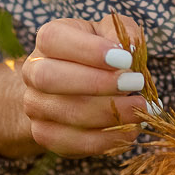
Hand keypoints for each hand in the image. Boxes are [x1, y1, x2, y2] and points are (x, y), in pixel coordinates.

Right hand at [0, 15, 148, 159]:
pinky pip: (73, 142)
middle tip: (135, 84)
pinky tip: (130, 129)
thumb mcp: (110, 32)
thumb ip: (122, 33)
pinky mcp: (44, 134)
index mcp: (48, 39)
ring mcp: (35, 105)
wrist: (70, 84)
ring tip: (141, 108)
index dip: (89, 50)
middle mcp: (33, 71)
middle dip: (97, 83)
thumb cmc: (97, 52)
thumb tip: (132, 51)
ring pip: (66, 114)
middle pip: (50, 78)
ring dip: (110, 114)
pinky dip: (106, 139)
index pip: (55, 39)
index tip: (126, 60)